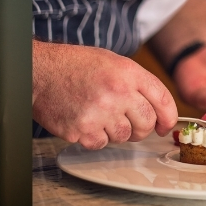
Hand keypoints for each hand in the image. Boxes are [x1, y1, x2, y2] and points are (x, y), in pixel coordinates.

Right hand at [33, 41, 174, 149]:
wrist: (38, 72)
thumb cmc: (73, 66)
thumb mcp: (111, 62)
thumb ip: (137, 83)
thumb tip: (158, 112)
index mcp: (127, 73)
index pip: (162, 100)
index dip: (167, 117)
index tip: (163, 125)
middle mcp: (116, 92)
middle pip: (146, 123)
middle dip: (141, 128)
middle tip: (127, 123)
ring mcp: (98, 113)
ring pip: (124, 137)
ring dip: (115, 131)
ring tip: (98, 116)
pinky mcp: (81, 130)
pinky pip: (101, 144)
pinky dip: (94, 137)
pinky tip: (84, 122)